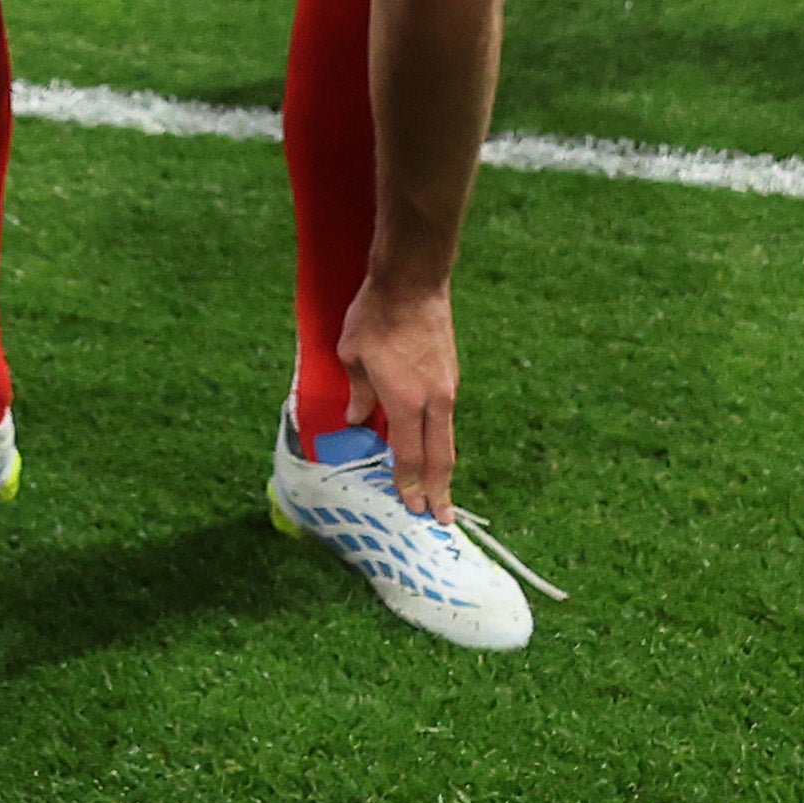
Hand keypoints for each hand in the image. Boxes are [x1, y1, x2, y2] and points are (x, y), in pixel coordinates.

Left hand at [336, 277, 466, 514]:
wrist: (413, 283)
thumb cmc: (375, 317)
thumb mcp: (352, 355)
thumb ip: (358, 393)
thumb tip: (356, 420)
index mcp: (406, 401)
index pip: (410, 455)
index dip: (410, 484)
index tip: (412, 507)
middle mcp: (434, 401)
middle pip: (440, 457)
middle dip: (439, 491)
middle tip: (441, 519)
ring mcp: (447, 388)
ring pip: (447, 439)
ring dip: (444, 468)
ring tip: (441, 493)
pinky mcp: (451, 377)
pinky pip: (445, 418)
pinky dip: (441, 440)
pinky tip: (433, 449)